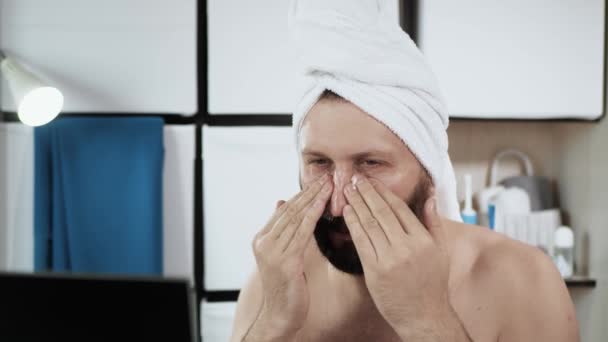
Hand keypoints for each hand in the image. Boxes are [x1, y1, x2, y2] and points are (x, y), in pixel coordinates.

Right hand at [250, 174, 331, 337]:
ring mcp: (272, 252)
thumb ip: (282, 230)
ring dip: (314, 199)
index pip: (284, 210)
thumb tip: (281, 202)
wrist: (280, 315)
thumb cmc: (286, 287)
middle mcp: (264, 242)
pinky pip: (302, 233)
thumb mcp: (281, 255)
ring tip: (329, 185)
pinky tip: (324, 205)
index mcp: (262, 239)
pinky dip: (313, 216)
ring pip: (296, 218)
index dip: (302, 194)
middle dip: (310, 191)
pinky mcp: (285, 262)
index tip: (319, 181)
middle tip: (327, 176)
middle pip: (290, 210)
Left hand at [342, 175, 451, 338]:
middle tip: (354, 180)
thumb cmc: (432, 284)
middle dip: (366, 193)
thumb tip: (430, 195)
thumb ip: (433, 221)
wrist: (423, 316)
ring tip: (347, 191)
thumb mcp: (441, 250)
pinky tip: (347, 213)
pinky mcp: (375, 271)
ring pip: (369, 225)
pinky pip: (361, 242)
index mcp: (423, 240)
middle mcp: (407, 248)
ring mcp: (389, 260)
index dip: (383, 192)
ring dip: (356, 205)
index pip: (399, 208)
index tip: (372, 181)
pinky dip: (352, 225)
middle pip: (382, 213)